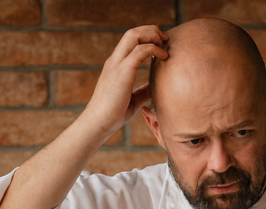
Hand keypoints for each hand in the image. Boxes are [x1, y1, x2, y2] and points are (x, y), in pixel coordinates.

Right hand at [82, 25, 168, 139]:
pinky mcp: (122, 72)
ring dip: (152, 35)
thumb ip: (143, 91)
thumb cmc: (114, 114)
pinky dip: (154, 49)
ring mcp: (117, 64)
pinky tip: (164, 57)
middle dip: (151, 30)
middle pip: (132, 32)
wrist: (99, 122)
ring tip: (165, 44)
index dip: (147, 36)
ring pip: (134, 35)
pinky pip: (140, 51)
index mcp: (116, 65)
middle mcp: (115, 60)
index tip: (161, 44)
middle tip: (165, 39)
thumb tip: (154, 87)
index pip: (131, 40)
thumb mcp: (132, 99)